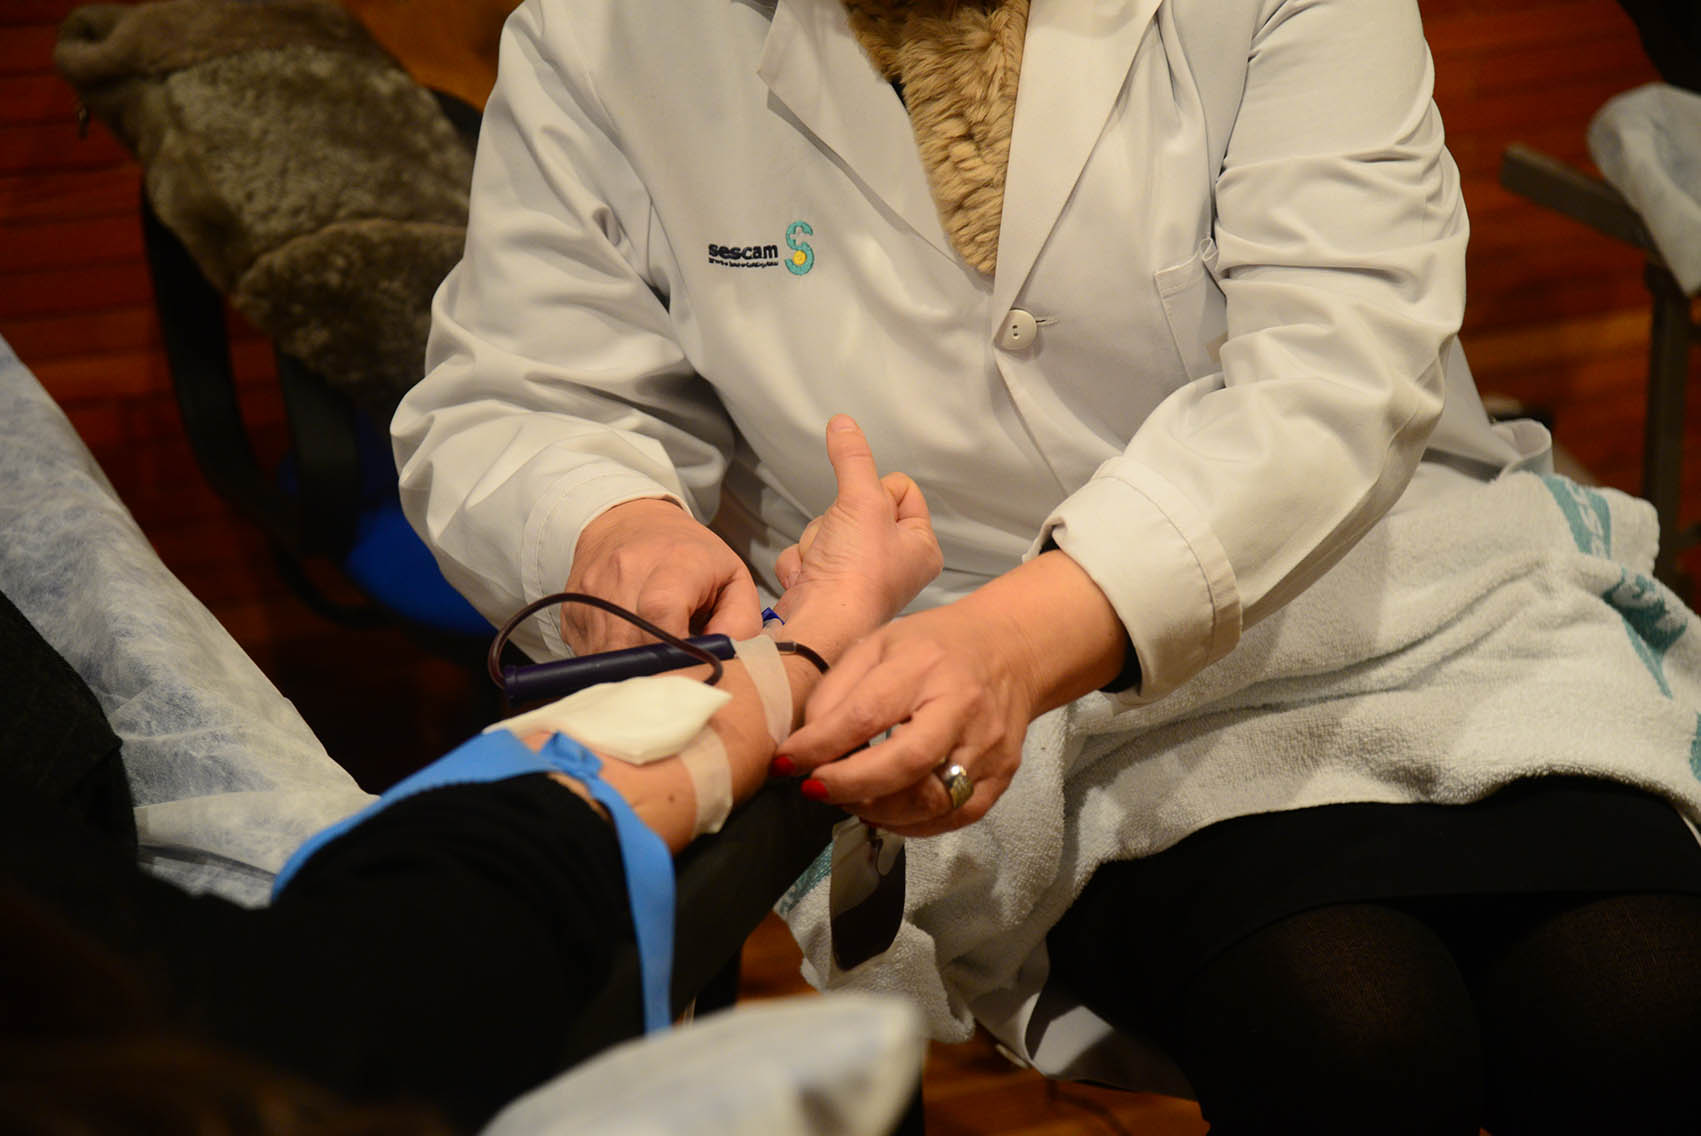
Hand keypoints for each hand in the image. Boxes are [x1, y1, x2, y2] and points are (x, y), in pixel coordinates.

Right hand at [563, 498, 761, 652]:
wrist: (626, 523)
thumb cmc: (689, 556)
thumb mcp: (732, 577)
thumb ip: (741, 621)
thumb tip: (728, 661)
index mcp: (674, 560)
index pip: (662, 611)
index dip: (678, 650)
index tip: (693, 667)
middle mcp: (624, 572)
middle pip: (635, 643)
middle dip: (660, 669)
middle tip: (678, 673)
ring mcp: (591, 595)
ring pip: (610, 656)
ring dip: (635, 671)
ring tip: (656, 659)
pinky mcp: (571, 615)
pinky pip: (591, 656)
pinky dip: (613, 663)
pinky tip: (631, 649)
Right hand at [773, 415, 940, 643]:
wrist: (820, 624)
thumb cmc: (856, 576)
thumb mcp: (861, 500)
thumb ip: (852, 458)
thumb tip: (844, 423)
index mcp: (921, 546)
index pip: (901, 488)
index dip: (876, 491)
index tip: (869, 513)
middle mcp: (896, 562)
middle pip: (857, 505)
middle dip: (838, 520)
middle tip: (844, 542)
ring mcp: (859, 575)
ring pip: (828, 527)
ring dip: (817, 541)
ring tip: (826, 564)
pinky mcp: (829, 585)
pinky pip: (809, 552)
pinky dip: (802, 562)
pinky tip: (810, 578)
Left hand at [775, 598, 1033, 836]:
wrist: (1013, 650)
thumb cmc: (935, 647)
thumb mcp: (878, 645)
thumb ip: (837, 689)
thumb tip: (804, 745)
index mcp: (926, 667)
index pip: (866, 714)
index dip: (819, 746)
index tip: (785, 762)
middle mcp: (963, 709)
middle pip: (905, 765)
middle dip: (849, 785)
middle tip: (814, 788)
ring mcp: (988, 748)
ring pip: (930, 802)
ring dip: (876, 810)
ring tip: (847, 797)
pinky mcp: (1001, 777)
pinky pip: (953, 817)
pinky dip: (911, 824)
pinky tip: (883, 811)